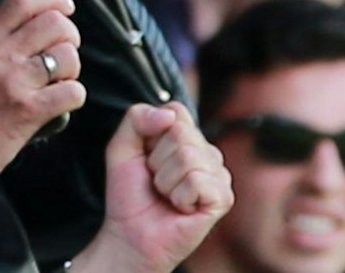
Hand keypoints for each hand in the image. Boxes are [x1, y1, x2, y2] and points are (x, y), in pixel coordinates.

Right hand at [0, 0, 85, 193]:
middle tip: (62, 50)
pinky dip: (72, 97)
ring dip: (71, 70)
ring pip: (68, 56)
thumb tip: (24, 31)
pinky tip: (57, 103)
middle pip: (55, 23)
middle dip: (69, 36)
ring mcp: (15, 82)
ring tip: (57, 81)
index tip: (63, 4)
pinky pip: (73, 92)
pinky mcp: (30, 111)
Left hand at [77, 104, 232, 272]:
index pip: (176, 111)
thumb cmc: (130, 193)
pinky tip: (180, 206)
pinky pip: (197, 181)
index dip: (152, 133)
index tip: (146, 156)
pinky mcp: (222, 198)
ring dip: (165, 180)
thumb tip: (168, 115)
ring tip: (166, 194)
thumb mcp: (122, 146)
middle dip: (157, 159)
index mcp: (186, 138)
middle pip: (181, 132)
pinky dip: (178, 196)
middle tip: (155, 180)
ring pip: (188, 157)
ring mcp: (218, 175)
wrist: (130, 232)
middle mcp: (206, 153)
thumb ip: (137, 118)